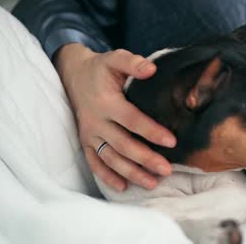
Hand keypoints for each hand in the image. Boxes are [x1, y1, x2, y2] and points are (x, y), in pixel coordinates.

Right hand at [54, 43, 175, 190]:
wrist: (73, 75)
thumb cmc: (102, 68)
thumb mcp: (115, 58)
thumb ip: (133, 63)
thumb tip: (152, 69)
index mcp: (106, 101)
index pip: (131, 120)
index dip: (151, 131)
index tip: (172, 142)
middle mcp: (96, 121)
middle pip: (123, 145)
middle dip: (145, 159)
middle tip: (167, 170)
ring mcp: (89, 134)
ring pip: (110, 158)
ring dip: (131, 173)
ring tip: (152, 183)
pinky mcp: (85, 142)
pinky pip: (94, 163)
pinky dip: (107, 177)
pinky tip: (123, 187)